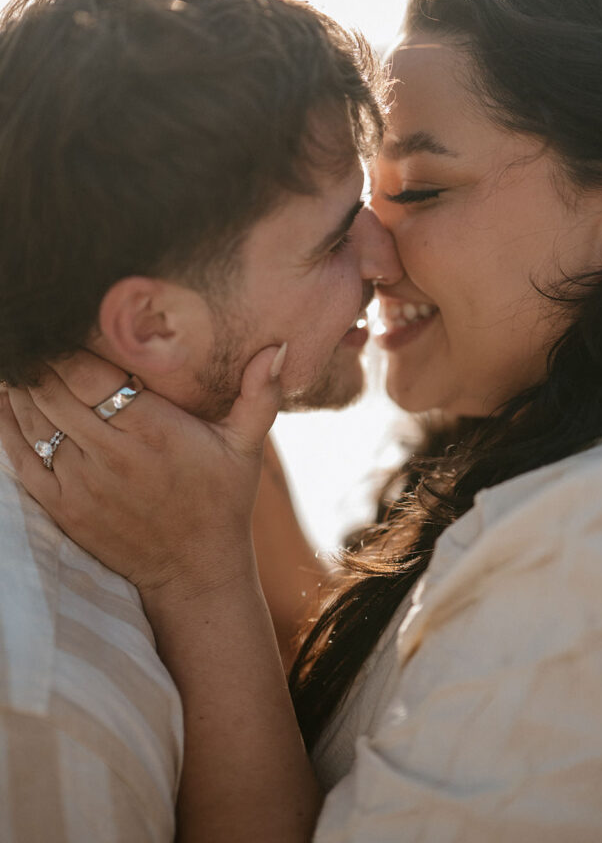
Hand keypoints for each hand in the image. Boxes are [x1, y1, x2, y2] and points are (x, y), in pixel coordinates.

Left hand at [0, 346, 283, 597]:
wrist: (194, 572)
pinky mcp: (63, 507)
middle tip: (40, 339)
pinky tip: (6, 402)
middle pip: (53, 392)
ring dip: (23, 388)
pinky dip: (8, 427)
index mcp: (152, 431)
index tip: (67, 328)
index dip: (68, 348)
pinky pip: (21, 459)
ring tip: (24, 364)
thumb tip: (276, 347)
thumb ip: (260, 394)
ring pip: (34, 420)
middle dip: (43, 362)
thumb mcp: (246, 447)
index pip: (89, 376)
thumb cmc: (222, 501)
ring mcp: (81, 484)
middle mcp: (111, 455)